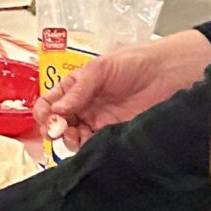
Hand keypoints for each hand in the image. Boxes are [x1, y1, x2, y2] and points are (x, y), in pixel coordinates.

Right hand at [35, 29, 210, 152]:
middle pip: (58, 123)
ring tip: (74, 136)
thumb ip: (78, 90)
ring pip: (74, 137)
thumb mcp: (100, 69)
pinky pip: (94, 145)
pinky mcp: (114, 134)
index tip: (46, 119)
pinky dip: (87, 148)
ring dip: (69, 140)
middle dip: (54, 129)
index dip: (43, 112)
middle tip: (58, 130)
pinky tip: (88, 143)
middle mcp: (84, 105)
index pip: (50, 102)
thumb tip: (56, 111)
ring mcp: (98, 121)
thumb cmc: (134, 62)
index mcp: (75, 87)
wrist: (166, 74)